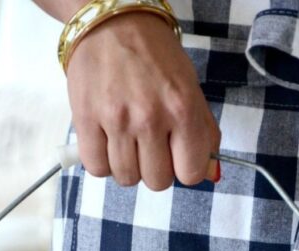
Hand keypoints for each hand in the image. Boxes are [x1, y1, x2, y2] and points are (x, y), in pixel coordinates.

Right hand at [66, 12, 220, 187]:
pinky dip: (102, 161)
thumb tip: (212, 174)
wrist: (111, 22)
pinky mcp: (86, 119)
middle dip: (154, 168)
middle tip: (148, 144)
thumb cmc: (154, 56)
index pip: (190, 174)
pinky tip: (107, 141)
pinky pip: (97, 168)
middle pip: (157, 182)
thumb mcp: (190, 89)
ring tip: (126, 140)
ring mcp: (116, 120)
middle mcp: (150, 117)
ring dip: (128, 166)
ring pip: (127, 178)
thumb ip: (204, 134)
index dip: (184, 169)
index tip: (175, 156)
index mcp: (183, 109)